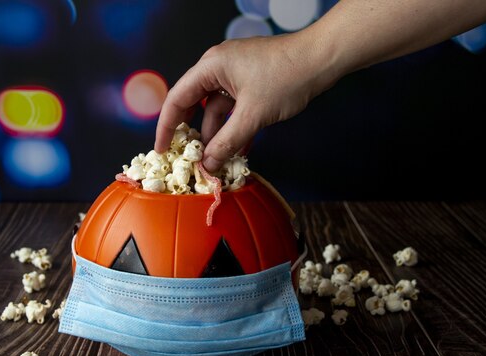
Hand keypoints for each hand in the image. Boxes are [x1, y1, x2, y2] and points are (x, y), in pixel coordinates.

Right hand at [155, 32, 335, 171]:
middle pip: (194, 104)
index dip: (167, 127)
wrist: (323, 59)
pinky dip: (233, 128)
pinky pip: (233, 109)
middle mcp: (218, 68)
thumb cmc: (287, 77)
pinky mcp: (251, 82)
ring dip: (216, 135)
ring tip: (216, 161)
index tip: (163, 150)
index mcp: (211, 67)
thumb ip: (227, 142)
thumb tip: (208, 166)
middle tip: (187, 158)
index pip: (177, 99)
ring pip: (216, 110)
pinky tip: (237, 151)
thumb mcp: (253, 115)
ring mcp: (235, 74)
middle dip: (192, 134)